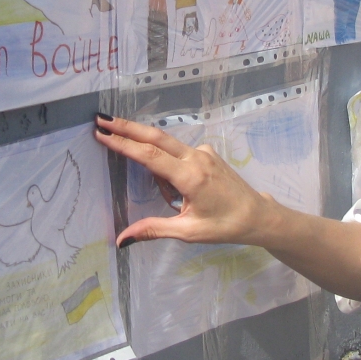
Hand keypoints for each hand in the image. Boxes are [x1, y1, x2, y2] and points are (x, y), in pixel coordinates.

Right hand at [94, 114, 278, 246]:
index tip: (102, 133)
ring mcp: (203, 152)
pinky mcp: (207, 154)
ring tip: (174, 200)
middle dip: (127, 128)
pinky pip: (179, 154)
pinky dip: (169, 167)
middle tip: (102, 120)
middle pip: (156, 137)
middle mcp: (196, 158)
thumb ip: (153, 229)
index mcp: (190, 177)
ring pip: (167, 147)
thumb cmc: (225, 225)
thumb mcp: (188, 232)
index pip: (150, 156)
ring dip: (153, 159)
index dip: (124, 144)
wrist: (258, 215)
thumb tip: (122, 239)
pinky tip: (182, 195)